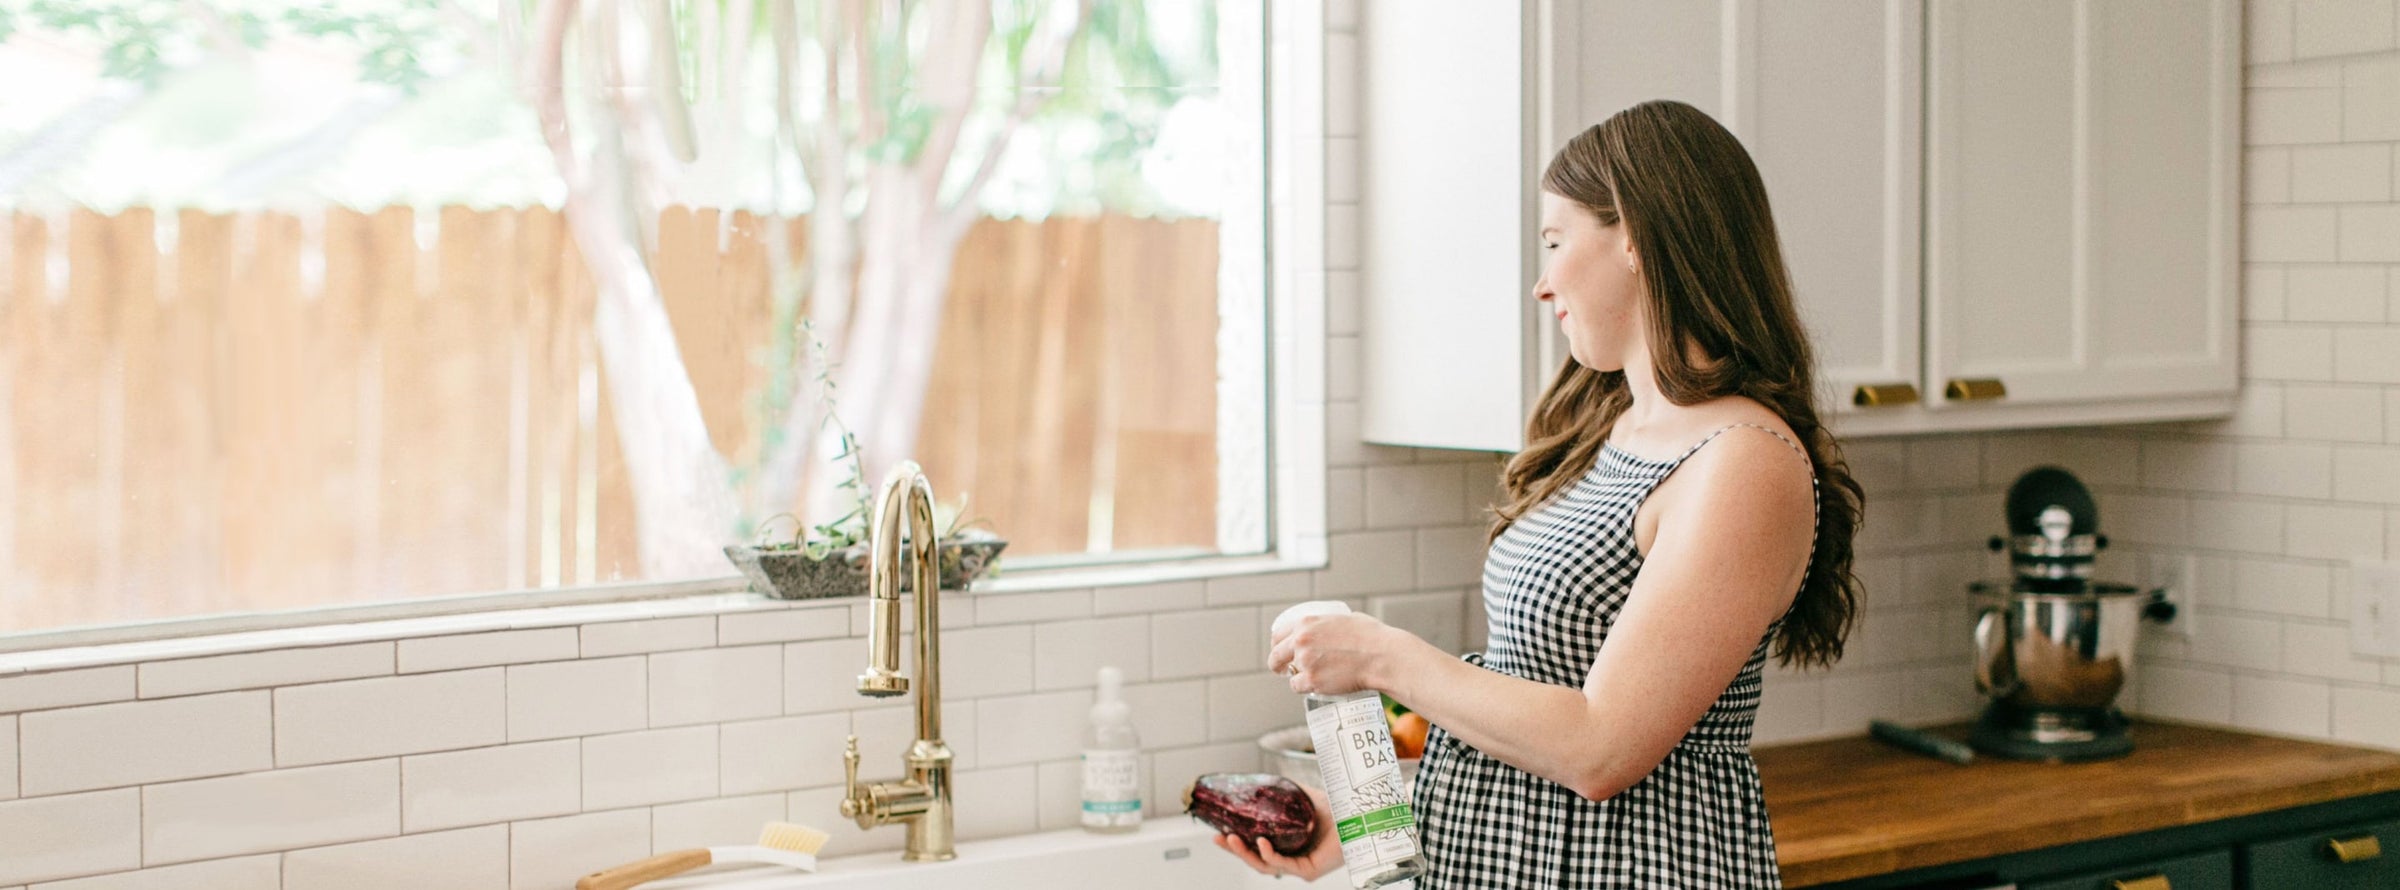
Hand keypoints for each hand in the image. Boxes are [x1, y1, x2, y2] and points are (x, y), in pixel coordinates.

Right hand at [1211, 783, 1343, 880]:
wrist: (1357, 812)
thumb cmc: (1336, 808)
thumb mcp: (1302, 798)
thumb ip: (1284, 793)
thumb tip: (1260, 781)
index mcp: (1287, 846)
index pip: (1256, 849)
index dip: (1237, 844)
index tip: (1219, 833)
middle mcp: (1292, 859)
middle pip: (1256, 860)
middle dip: (1235, 851)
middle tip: (1219, 838)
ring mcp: (1300, 867)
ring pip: (1266, 866)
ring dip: (1246, 854)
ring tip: (1232, 840)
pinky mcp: (1309, 871)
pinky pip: (1285, 864)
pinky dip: (1270, 855)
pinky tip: (1260, 844)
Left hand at [1268, 612, 1400, 696]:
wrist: (1382, 657)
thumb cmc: (1372, 637)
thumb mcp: (1346, 619)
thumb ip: (1331, 623)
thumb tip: (1331, 628)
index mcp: (1306, 622)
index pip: (1278, 634)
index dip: (1277, 645)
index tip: (1280, 652)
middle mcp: (1301, 641)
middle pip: (1276, 656)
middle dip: (1277, 665)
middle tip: (1282, 671)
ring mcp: (1305, 661)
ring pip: (1290, 675)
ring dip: (1297, 678)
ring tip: (1310, 679)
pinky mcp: (1312, 681)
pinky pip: (1298, 687)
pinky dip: (1305, 689)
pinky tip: (1314, 687)